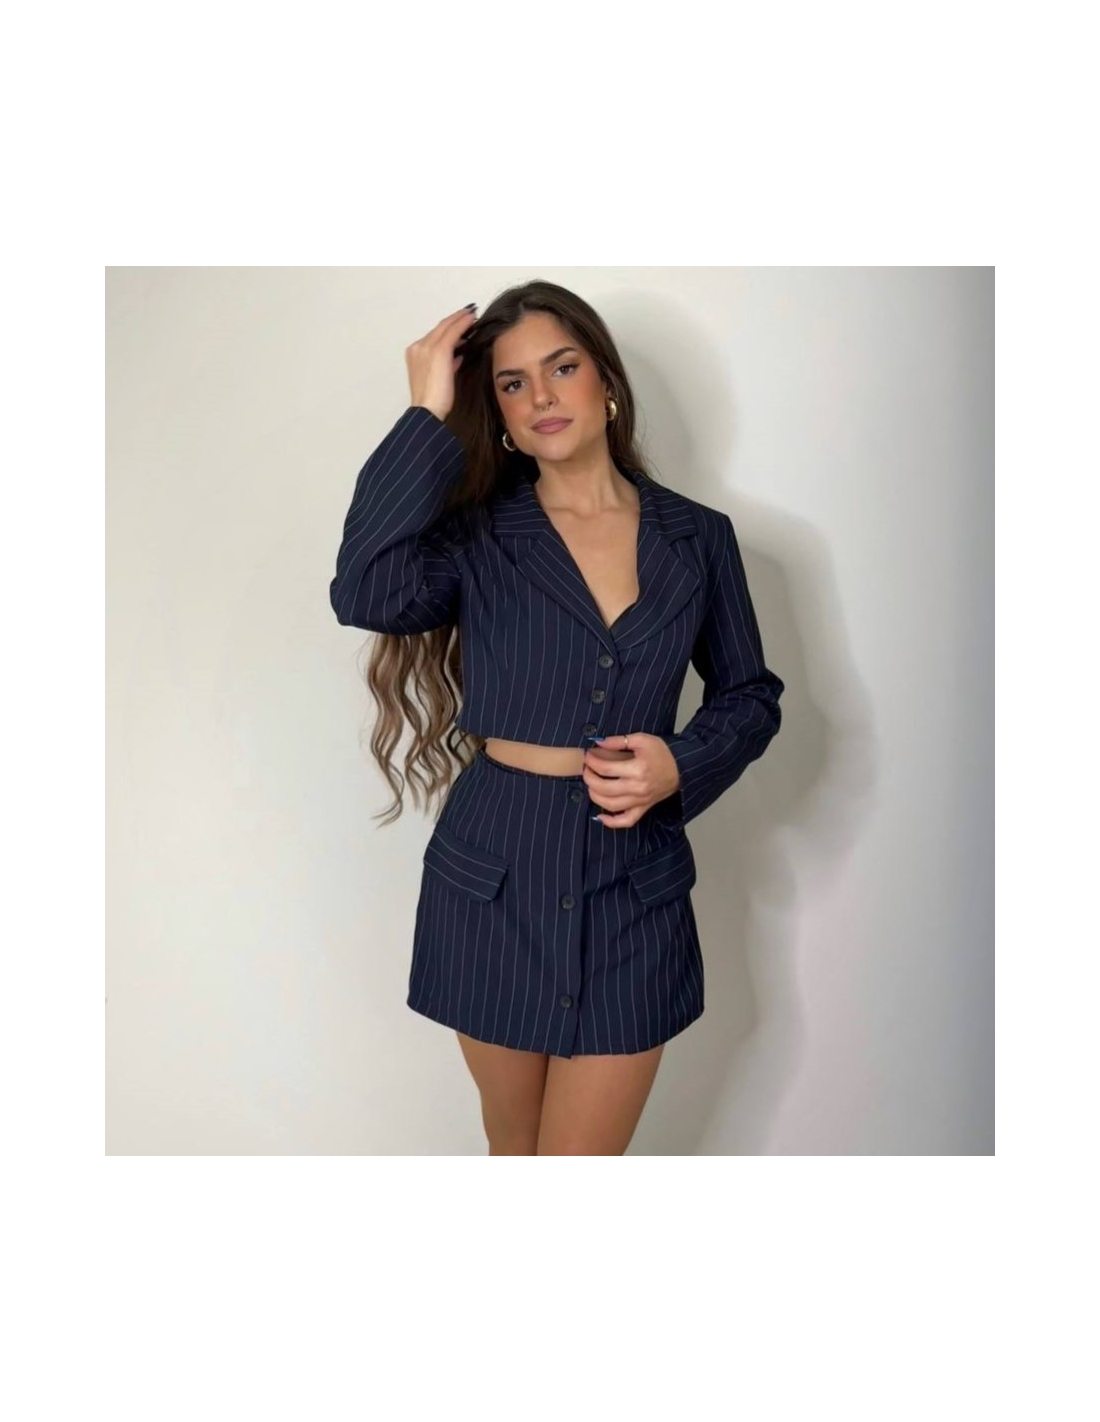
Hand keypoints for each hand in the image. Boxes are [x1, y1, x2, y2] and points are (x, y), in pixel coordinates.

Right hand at [405, 304, 478, 421]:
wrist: (427, 410)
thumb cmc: (433, 402)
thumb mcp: (440, 379)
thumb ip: (447, 365)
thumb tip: (458, 357)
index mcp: (415, 354)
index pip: (434, 336)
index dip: (448, 328)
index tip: (461, 323)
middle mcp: (418, 347)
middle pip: (439, 328)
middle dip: (455, 319)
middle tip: (469, 312)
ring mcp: (427, 347)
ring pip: (446, 326)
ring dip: (460, 319)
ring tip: (472, 315)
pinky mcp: (439, 350)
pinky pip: (453, 331)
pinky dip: (463, 323)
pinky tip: (473, 320)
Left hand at [582, 733, 680, 827]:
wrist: (682, 767)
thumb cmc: (663, 753)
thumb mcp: (642, 739)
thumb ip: (619, 741)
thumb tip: (599, 742)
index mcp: (637, 769)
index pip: (605, 768)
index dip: (592, 761)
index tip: (588, 755)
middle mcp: (638, 788)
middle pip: (604, 788)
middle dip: (589, 778)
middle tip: (587, 769)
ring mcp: (640, 801)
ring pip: (610, 805)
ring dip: (594, 795)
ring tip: (591, 784)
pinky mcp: (644, 808)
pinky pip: (626, 821)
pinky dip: (611, 822)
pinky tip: (600, 816)